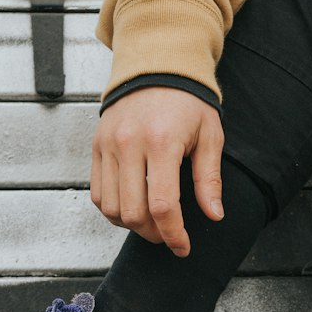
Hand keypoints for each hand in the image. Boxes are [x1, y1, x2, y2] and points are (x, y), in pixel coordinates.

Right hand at [91, 87, 224, 256]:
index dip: (174, 235)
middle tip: (169, 233)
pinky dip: (114, 211)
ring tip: (151, 221)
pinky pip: (98, 194)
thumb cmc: (187, 100)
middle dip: (154, 234)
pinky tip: (133, 207)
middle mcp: (129, 144)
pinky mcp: (97, 146)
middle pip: (134, 214)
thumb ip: (209, 179)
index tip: (183, 247)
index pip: (163, 206)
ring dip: (132, 225)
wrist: (155, 64)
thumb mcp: (209, 135)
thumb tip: (214, 215)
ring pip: (112, 209)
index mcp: (162, 142)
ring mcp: (108, 145)